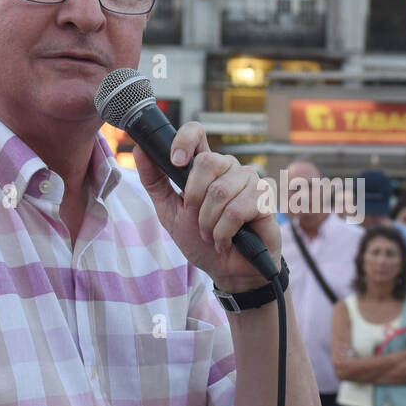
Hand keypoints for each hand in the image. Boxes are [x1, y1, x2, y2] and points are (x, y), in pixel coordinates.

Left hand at [132, 123, 280, 292]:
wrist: (227, 272)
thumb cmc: (201, 240)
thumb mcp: (169, 211)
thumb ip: (155, 181)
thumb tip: (140, 150)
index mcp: (206, 167)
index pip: (196, 133)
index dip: (184, 140)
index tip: (176, 161)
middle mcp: (229, 168)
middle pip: (207, 161)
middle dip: (195, 200)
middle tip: (197, 222)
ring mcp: (250, 181)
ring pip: (220, 191)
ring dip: (208, 223)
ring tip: (212, 235)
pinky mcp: (265, 199)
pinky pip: (237, 210)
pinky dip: (224, 232)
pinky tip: (226, 241)